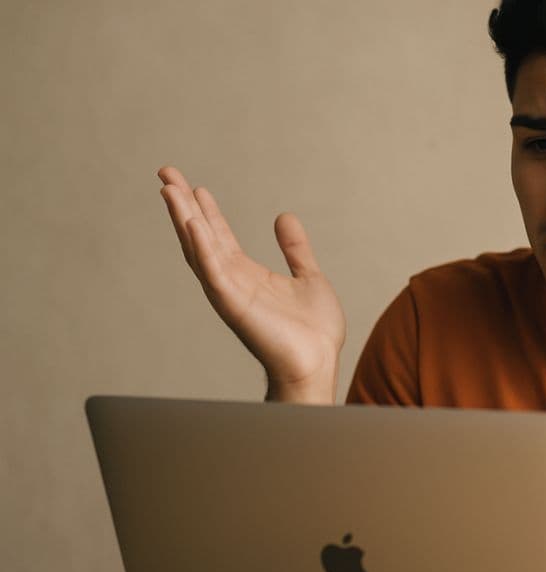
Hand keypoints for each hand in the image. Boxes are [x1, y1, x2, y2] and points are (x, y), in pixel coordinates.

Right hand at [158, 166, 346, 402]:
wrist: (318, 364)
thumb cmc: (314, 333)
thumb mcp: (308, 277)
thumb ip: (295, 249)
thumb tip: (284, 217)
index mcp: (248, 275)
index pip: (219, 235)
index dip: (205, 209)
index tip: (192, 184)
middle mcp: (233, 282)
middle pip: (200, 236)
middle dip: (183, 205)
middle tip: (165, 172)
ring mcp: (230, 293)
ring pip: (199, 249)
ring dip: (183, 218)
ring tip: (169, 188)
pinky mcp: (234, 306)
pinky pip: (213, 272)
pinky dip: (202, 248)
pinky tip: (191, 224)